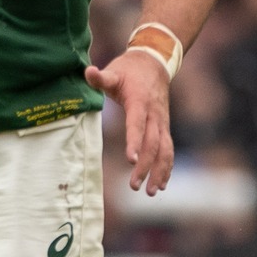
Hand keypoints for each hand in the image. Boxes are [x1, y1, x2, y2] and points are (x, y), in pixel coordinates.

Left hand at [87, 50, 173, 194]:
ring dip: (160, 171)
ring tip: (151, 192)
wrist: (155, 64)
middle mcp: (154, 115)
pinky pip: (169, 149)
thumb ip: (101, 77)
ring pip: (165, 150)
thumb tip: (88, 71)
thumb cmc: (129, 70)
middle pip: (152, 143)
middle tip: (133, 185)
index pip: (137, 124)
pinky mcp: (164, 128)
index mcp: (139, 102)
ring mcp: (162, 122)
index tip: (131, 160)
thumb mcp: (114, 71)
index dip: (134, 142)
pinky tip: (162, 184)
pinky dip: (167, 167)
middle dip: (145, 165)